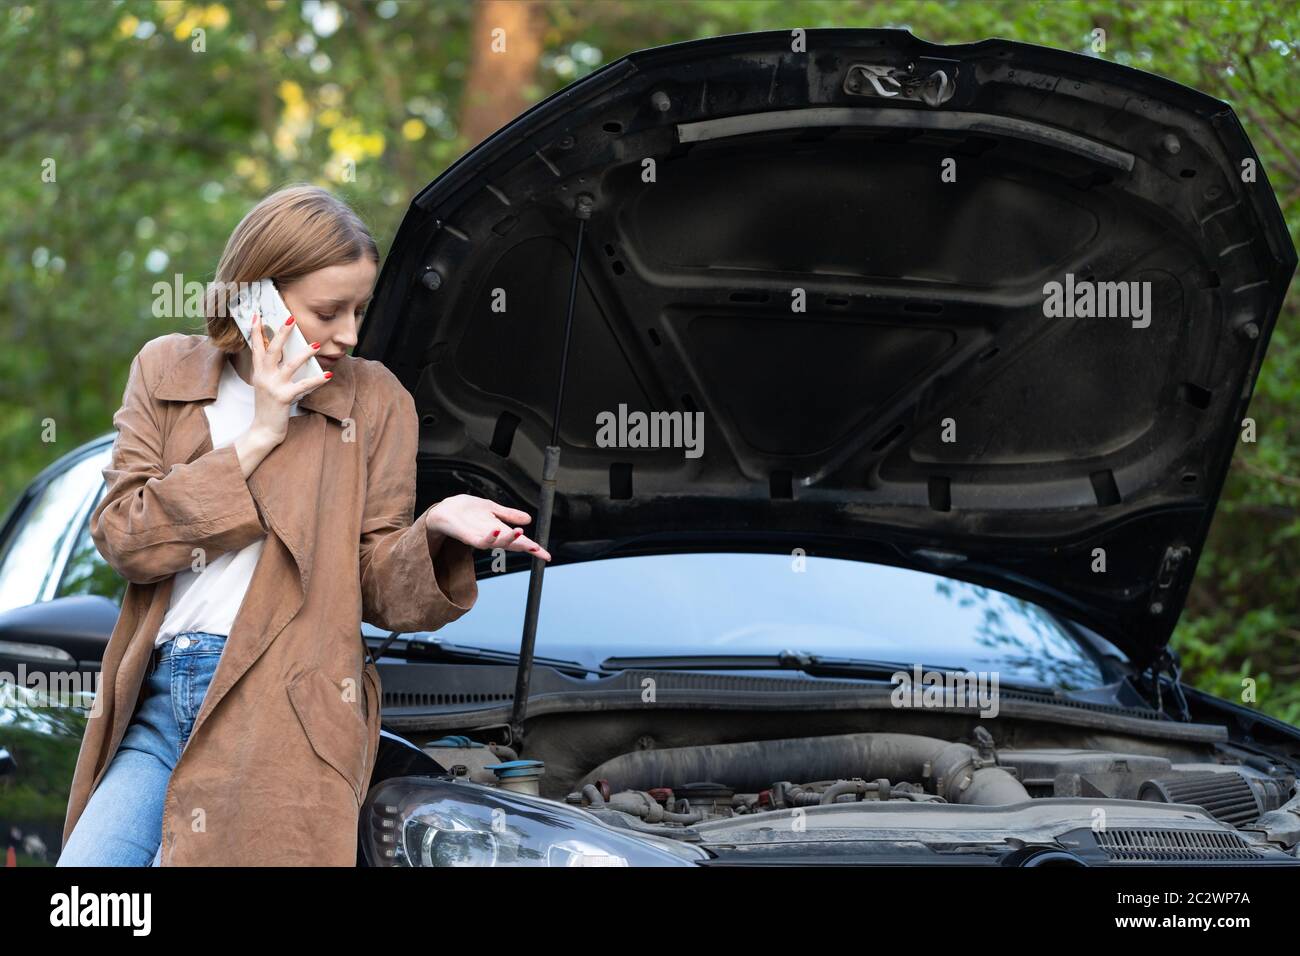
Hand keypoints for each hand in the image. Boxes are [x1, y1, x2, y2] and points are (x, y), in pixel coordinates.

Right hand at [248, 310, 330, 445]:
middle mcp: (264, 377)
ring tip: (317, 344)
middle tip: (290, 318)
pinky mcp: (283, 398)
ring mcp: (273, 387)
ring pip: (290, 365)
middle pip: (272, 350)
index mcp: (259, 373)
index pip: (256, 348)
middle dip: (281, 333)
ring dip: (304, 354)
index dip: (256, 331)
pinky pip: (303, 385)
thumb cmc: (268, 407)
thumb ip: (271, 371)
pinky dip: (317, 380)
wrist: (263, 431)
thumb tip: (283, 355)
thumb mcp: (265, 386)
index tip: (257, 315)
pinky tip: (328, 375)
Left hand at [425, 494, 551, 560]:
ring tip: (521, 533)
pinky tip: (496, 530)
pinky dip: (489, 537)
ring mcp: (481, 538)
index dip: (534, 549)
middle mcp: (493, 537)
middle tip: (538, 549)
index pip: (520, 541)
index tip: (547, 555)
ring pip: (498, 543)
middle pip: (513, 545)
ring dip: (509, 539)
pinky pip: (480, 541)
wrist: (445, 509)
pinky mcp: (468, 537)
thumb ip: (509, 514)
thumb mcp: (492, 509)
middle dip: (525, 547)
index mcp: (500, 531)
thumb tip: (529, 519)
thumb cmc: (467, 510)